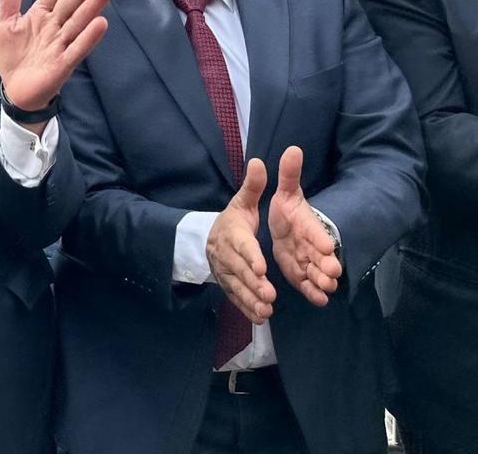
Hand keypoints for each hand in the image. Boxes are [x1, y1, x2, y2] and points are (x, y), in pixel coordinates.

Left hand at [0, 0, 112, 117]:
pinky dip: (88, 37)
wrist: (14, 89)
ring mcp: (60, 45)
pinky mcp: (63, 65)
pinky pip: (77, 49)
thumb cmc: (13, 54)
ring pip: (78, 23)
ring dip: (92, 7)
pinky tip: (101, 23)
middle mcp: (54, 28)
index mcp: (41, 15)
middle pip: (71, 4)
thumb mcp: (6, 21)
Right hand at [206, 159, 276, 324]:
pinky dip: (247, 309)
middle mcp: (226, 255)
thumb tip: (259, 161)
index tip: (262, 266)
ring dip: (252, 300)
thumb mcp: (241, 201)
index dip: (250, 256)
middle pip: (240, 270)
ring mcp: (225, 273)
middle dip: (254, 283)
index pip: (241, 245)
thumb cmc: (232, 220)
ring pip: (238, 287)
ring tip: (267, 309)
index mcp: (232, 233)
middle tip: (270, 294)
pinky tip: (261, 317)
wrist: (207, 239)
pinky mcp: (228, 286)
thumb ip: (253, 185)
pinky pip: (236, 298)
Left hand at [269, 146, 341, 305]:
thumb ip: (289, 174)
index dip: (320, 237)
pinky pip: (308, 284)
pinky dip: (313, 291)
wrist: (283, 227)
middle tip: (332, 271)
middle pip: (322, 255)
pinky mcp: (301, 273)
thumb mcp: (286, 191)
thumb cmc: (287, 208)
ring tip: (326, 287)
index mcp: (307, 223)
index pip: (316, 230)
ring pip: (318, 271)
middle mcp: (312, 244)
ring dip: (322, 280)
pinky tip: (318, 299)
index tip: (327, 245)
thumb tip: (292, 148)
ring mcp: (308, 260)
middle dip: (328, 263)